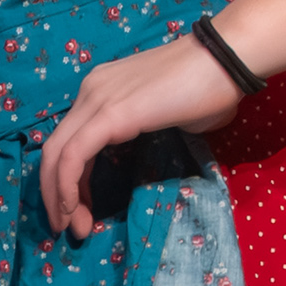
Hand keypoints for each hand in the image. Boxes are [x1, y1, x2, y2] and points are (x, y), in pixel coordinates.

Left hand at [37, 36, 242, 241]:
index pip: (71, 140)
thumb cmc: (214, 83)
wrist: (231, 57)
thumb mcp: (172, 112)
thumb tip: (165, 140)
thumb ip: (154, 126)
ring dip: (60, 198)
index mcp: (104, 89)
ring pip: (55, 155)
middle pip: (54, 150)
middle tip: (73, 227)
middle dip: (57, 195)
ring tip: (77, 229)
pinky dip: (67, 187)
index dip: (70, 180)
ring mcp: (97, 99)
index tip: (83, 212)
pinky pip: (72, 157)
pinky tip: (75, 211)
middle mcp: (91, 91)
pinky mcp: (109, 114)